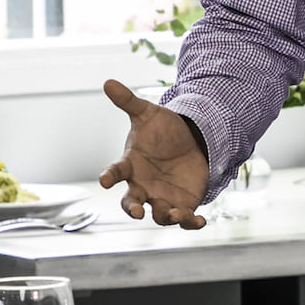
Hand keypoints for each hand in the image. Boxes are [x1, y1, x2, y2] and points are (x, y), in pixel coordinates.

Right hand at [99, 79, 210, 228]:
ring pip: (158, 214)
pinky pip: (184, 218)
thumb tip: (108, 81)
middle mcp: (143, 186)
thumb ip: (128, 102)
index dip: (109, 177)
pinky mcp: (182, 204)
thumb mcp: (147, 113)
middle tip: (137, 211)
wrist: (190, 142)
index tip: (104, 180)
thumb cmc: (162, 130)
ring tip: (173, 213)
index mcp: (131, 165)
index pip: (115, 172)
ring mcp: (162, 197)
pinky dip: (190, 222)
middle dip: (133, 208)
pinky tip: (200, 221)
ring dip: (164, 216)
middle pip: (132, 202)